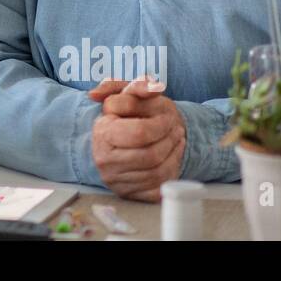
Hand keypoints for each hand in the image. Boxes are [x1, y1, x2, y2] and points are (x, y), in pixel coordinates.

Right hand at [88, 77, 185, 201]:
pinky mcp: (129, 194)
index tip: (167, 117)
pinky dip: (171, 173)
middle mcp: (105, 160)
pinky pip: (158, 189)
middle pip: (151, 155)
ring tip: (177, 140)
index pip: (140, 133)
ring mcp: (116, 180)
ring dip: (175, 155)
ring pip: (157, 173)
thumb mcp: (127, 93)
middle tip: (176, 129)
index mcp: (102, 133)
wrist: (115, 139)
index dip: (161, 124)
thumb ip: (139, 86)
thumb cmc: (125, 114)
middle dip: (170, 140)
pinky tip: (172, 158)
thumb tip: (155, 87)